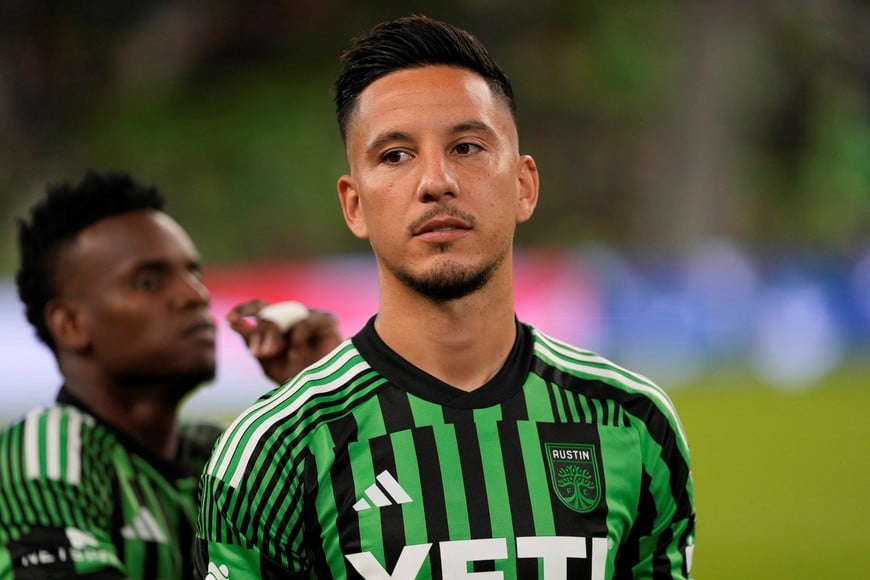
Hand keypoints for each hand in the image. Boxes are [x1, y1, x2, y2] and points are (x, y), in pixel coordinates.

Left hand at [227, 299, 342, 383]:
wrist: (326, 391)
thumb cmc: (298, 377)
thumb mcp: (269, 362)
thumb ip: (252, 342)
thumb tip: (232, 323)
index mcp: (279, 325)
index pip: (259, 307)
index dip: (243, 309)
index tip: (230, 319)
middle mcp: (294, 317)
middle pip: (269, 312)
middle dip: (260, 334)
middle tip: (259, 354)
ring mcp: (310, 317)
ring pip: (285, 314)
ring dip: (274, 335)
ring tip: (271, 354)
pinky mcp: (327, 320)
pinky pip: (305, 321)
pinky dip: (296, 337)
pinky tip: (296, 353)